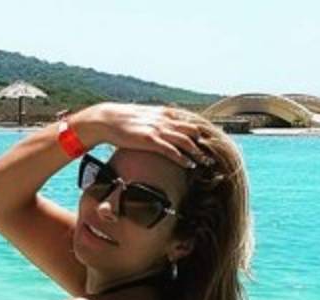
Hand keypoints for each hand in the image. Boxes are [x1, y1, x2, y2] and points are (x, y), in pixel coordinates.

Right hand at [75, 102, 210, 169]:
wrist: (107, 119)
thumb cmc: (124, 120)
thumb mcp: (144, 117)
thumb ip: (157, 121)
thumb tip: (164, 128)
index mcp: (164, 113)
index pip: (188, 122)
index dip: (200, 133)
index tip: (210, 142)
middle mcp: (164, 120)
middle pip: (191, 131)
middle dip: (203, 143)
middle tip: (212, 154)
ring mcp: (158, 130)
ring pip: (185, 141)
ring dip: (197, 153)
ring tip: (205, 162)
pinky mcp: (150, 140)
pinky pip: (171, 151)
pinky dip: (183, 158)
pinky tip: (190, 165)